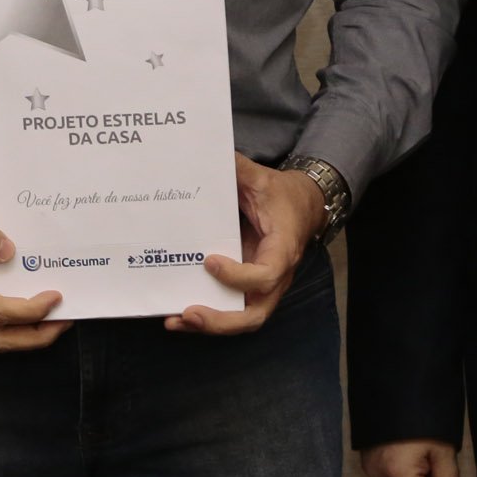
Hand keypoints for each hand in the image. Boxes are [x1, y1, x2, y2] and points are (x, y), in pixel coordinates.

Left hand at [167, 153, 324, 334]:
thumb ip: (237, 168)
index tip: (209, 261)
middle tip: (188, 313)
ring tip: (174, 320)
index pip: (267, 274)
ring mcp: (263, 287)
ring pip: (243, 318)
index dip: (239, 276)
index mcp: (282, 248)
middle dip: (221, 320)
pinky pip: (233, 309)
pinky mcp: (250, 288)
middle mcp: (276, 276)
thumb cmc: (282, 195)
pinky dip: (209, 316)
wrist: (302, 206)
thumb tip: (208, 152)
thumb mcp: (261, 178)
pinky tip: (179, 314)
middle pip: (255, 313)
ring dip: (211, 324)